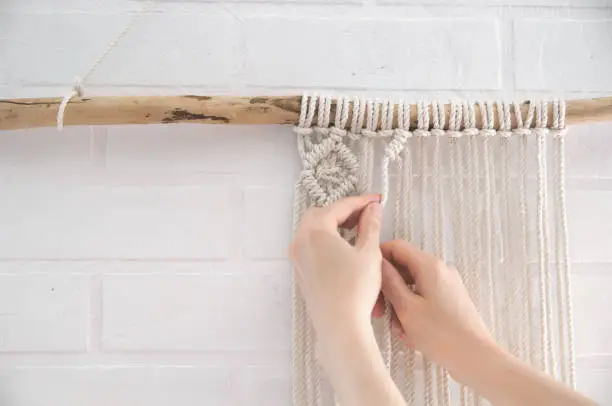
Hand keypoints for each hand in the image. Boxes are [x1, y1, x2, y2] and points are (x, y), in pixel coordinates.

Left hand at [289, 194, 382, 338]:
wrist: (339, 325)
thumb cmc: (355, 288)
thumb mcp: (369, 253)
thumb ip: (371, 226)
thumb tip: (373, 209)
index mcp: (316, 230)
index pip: (339, 207)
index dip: (360, 201)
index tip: (377, 200)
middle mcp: (300, 240)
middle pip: (321, 214)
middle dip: (343, 212)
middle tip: (365, 215)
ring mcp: (297, 256)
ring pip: (313, 230)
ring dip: (333, 225)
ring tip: (357, 231)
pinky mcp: (300, 271)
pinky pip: (311, 246)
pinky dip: (326, 240)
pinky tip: (344, 249)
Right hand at [376, 240, 493, 379]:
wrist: (475, 357)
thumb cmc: (441, 334)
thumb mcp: (406, 308)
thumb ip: (389, 282)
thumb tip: (378, 264)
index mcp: (430, 266)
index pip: (397, 247)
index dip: (379, 258)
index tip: (368, 278)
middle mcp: (440, 270)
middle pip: (404, 268)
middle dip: (389, 288)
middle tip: (379, 312)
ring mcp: (447, 284)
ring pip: (413, 285)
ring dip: (400, 304)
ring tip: (400, 329)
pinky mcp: (451, 299)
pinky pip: (424, 297)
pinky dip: (414, 310)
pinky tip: (412, 333)